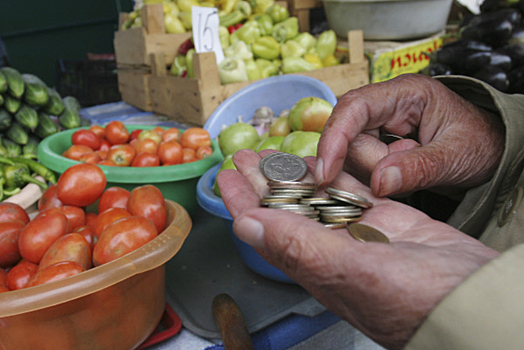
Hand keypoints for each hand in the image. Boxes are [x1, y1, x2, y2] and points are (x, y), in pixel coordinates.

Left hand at [218, 149, 499, 348]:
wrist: (474, 298)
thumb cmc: (415, 298)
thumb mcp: (351, 271)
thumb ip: (298, 247)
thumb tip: (247, 226)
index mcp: (315, 266)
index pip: (266, 230)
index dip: (243, 202)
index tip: (225, 176)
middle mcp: (332, 251)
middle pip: (287, 210)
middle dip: (263, 182)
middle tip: (245, 155)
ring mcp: (361, 235)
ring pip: (318, 198)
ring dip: (296, 175)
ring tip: (276, 154)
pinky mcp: (387, 222)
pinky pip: (354, 192)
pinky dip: (337, 175)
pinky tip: (323, 161)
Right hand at [315, 74, 504, 197]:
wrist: (489, 152)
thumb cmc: (480, 144)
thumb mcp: (455, 157)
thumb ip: (418, 168)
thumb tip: (378, 182)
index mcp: (406, 93)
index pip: (355, 107)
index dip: (334, 138)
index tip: (325, 173)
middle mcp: (386, 104)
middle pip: (349, 136)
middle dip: (370, 164)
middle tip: (404, 175)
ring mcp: (379, 124)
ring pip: (351, 154)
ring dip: (374, 173)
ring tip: (410, 174)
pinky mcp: (376, 143)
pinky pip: (360, 164)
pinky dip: (373, 178)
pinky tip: (397, 178)